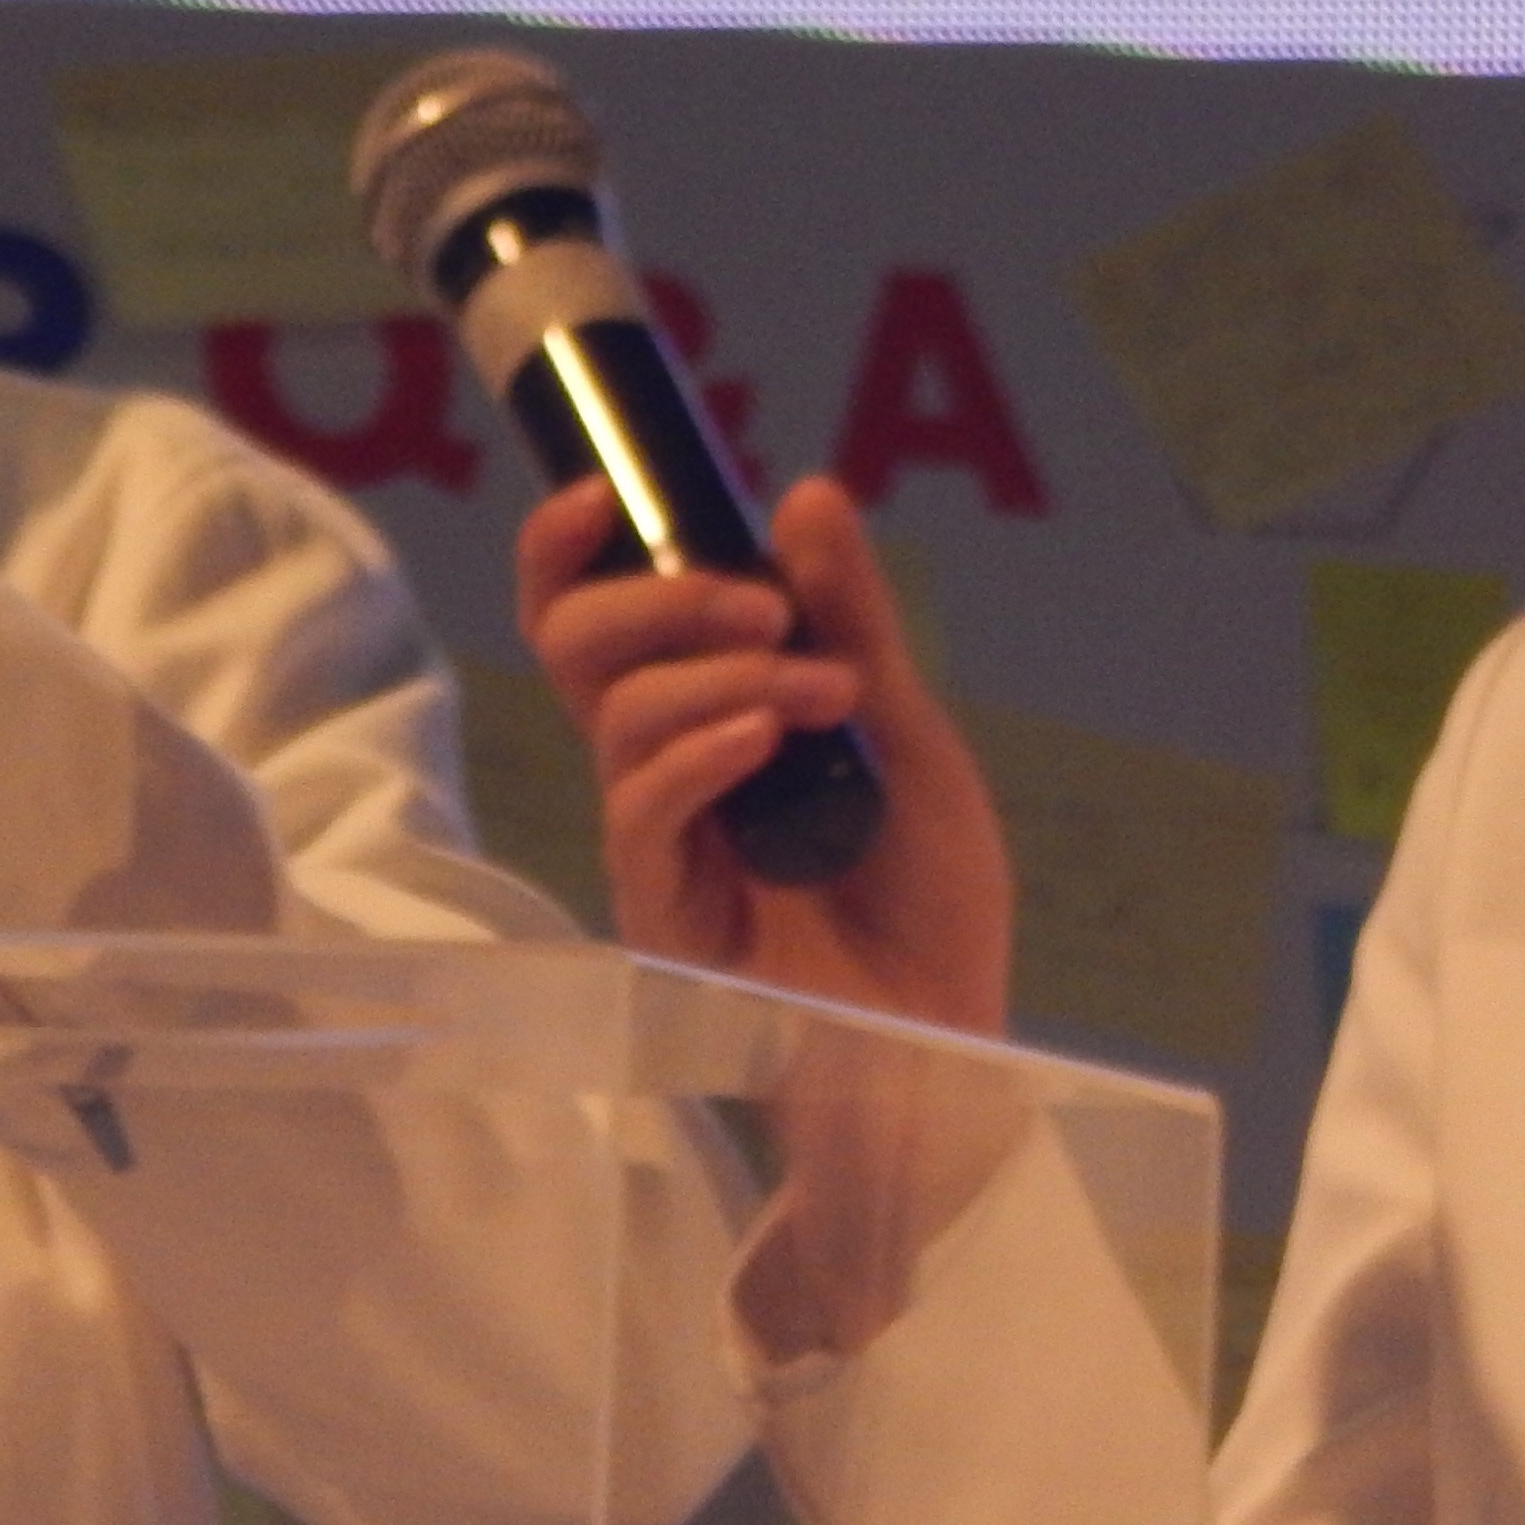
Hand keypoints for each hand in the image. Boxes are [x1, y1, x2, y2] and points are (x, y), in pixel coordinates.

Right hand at [515, 471, 1009, 1032]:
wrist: (953, 1033)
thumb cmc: (928, 894)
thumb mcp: (905, 729)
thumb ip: (851, 618)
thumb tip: (806, 491)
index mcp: (705, 711)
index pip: (598, 617)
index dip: (571, 550)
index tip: (601, 493)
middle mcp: (662, 766)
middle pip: (575, 647)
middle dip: (658, 597)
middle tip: (764, 608)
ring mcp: (657, 839)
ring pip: (618, 716)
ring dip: (720, 676)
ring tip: (820, 694)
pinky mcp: (662, 910)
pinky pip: (641, 809)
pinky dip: (700, 753)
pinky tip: (765, 740)